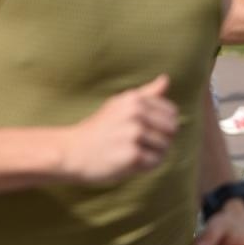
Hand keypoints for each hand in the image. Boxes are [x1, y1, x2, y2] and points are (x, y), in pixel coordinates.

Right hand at [63, 75, 179, 183]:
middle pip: (171, 130)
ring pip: (165, 147)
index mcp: (134, 99)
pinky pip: (155, 162)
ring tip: (131, 152)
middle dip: (160, 139)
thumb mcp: (119, 105)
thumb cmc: (98, 129)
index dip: (161, 124)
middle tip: (137, 143)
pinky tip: (128, 162)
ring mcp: (134, 134)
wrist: (72, 151)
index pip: (171, 112)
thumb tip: (166, 78)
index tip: (143, 129)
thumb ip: (145, 93)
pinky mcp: (132, 155)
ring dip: (152, 154)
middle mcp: (135, 114)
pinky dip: (145, 166)